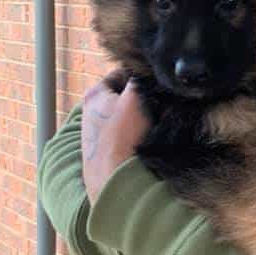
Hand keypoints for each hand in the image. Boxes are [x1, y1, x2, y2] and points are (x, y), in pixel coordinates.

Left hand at [82, 77, 150, 203]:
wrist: (117, 184)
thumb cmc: (122, 139)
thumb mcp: (135, 97)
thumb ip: (141, 78)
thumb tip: (152, 70)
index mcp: (94, 95)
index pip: (123, 73)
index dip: (143, 75)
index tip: (159, 82)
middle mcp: (92, 114)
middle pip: (127, 97)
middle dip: (145, 98)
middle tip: (163, 103)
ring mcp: (101, 137)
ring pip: (131, 117)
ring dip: (146, 119)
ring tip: (160, 123)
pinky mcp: (110, 155)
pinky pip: (132, 136)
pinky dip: (142, 136)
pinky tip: (152, 142)